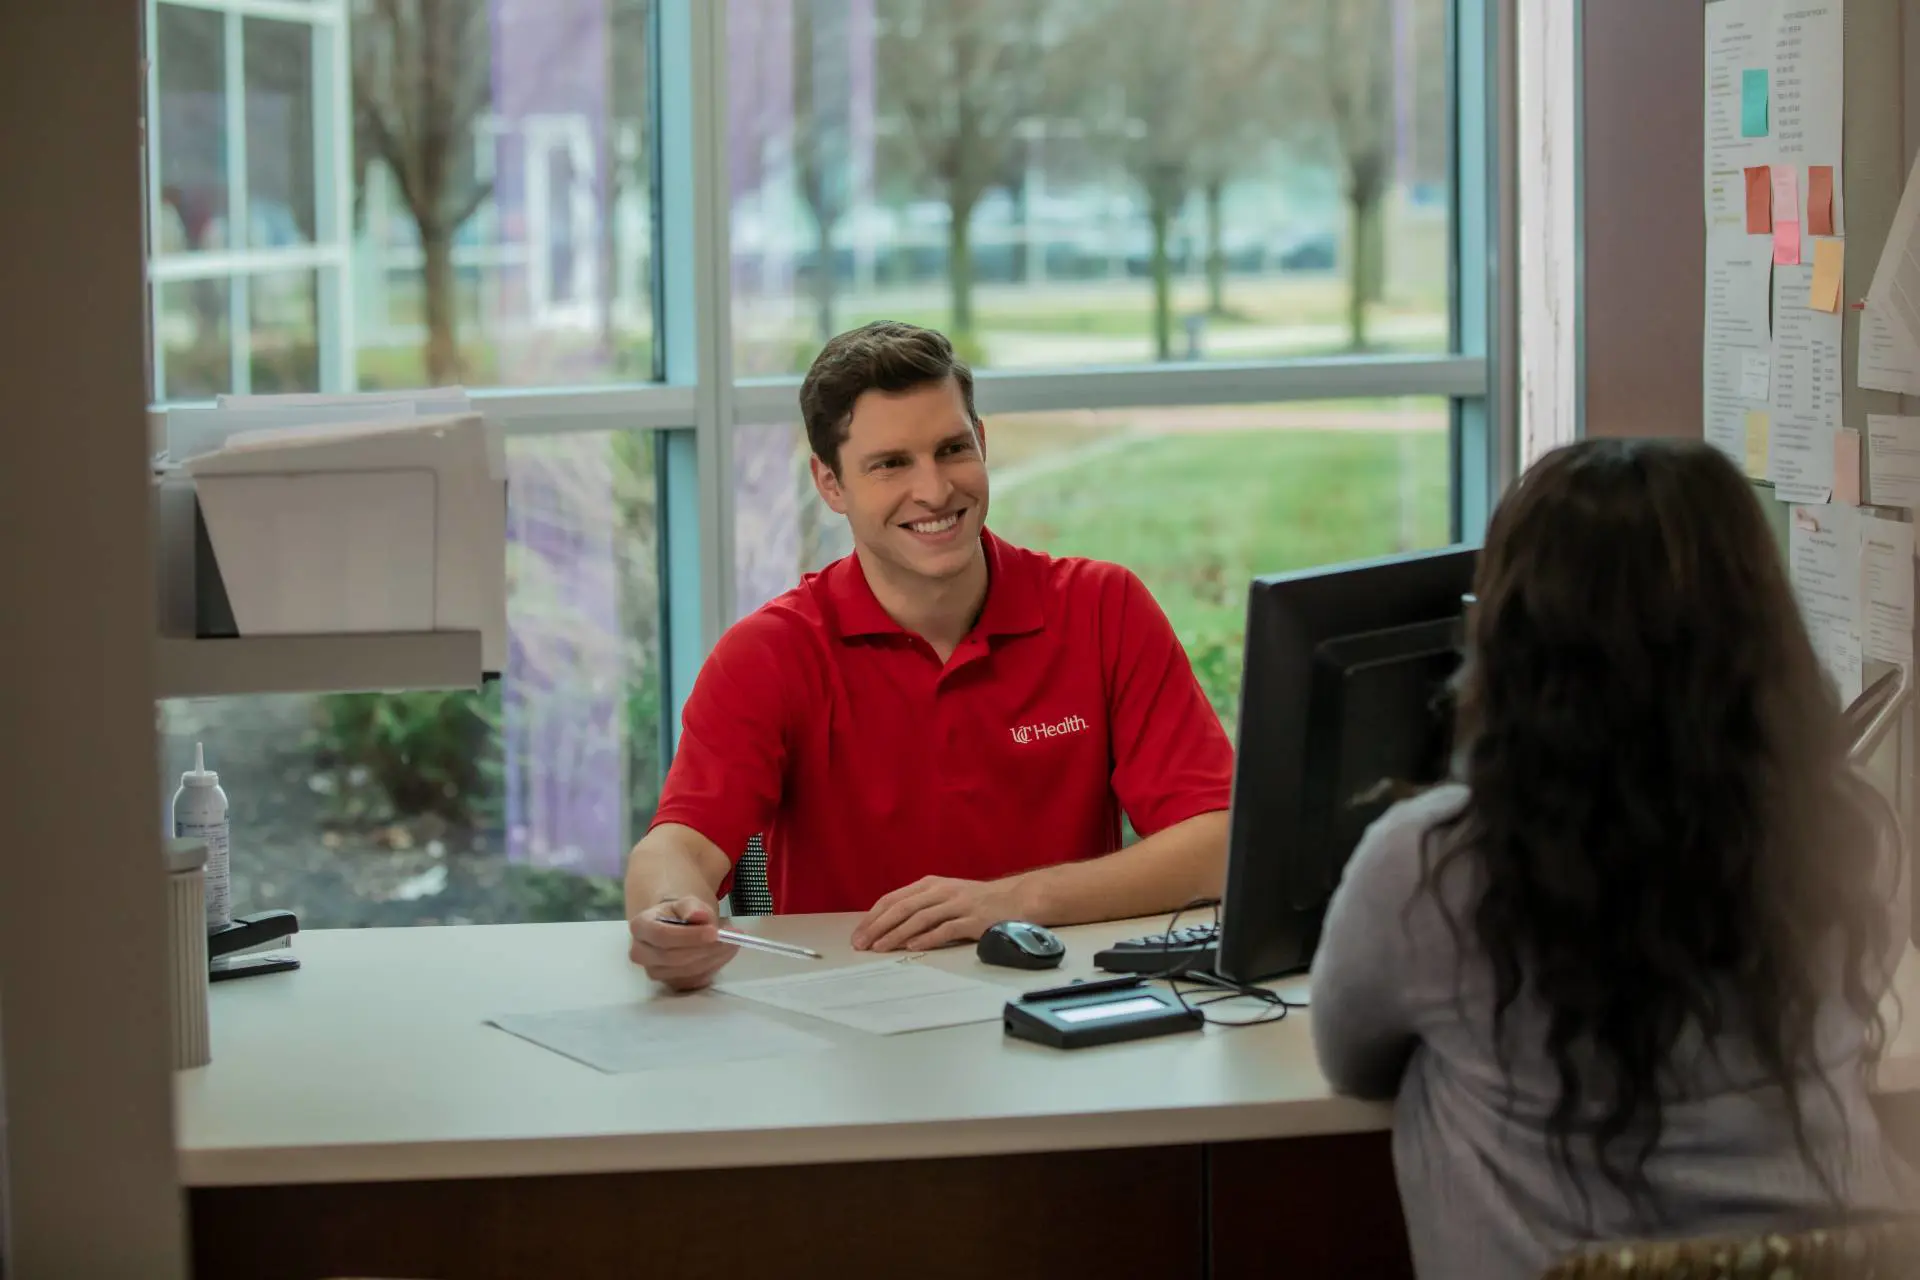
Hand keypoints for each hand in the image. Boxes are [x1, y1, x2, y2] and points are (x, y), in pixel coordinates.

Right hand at [628, 896, 737, 990]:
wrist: (679, 926)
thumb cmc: (681, 913)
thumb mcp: (687, 903)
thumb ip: (691, 907)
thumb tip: (698, 916)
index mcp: (640, 927)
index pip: (661, 936)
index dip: (688, 936)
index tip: (714, 932)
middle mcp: (641, 953)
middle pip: (672, 957)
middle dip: (704, 949)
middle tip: (731, 938)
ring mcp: (655, 972)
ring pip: (685, 972)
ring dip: (713, 958)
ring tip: (732, 942)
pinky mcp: (671, 984)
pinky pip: (694, 981)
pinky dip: (713, 967)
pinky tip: (724, 954)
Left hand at [851, 876, 1028, 952]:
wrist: (1014, 899)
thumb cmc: (975, 901)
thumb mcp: (944, 895)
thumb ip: (920, 906)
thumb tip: (887, 926)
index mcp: (930, 884)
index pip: (893, 899)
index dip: (873, 916)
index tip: (858, 934)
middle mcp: (941, 891)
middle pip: (902, 908)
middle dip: (878, 926)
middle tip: (861, 944)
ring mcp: (957, 904)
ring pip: (919, 918)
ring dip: (896, 934)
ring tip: (880, 948)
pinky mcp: (972, 920)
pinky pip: (945, 929)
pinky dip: (927, 938)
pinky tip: (913, 947)